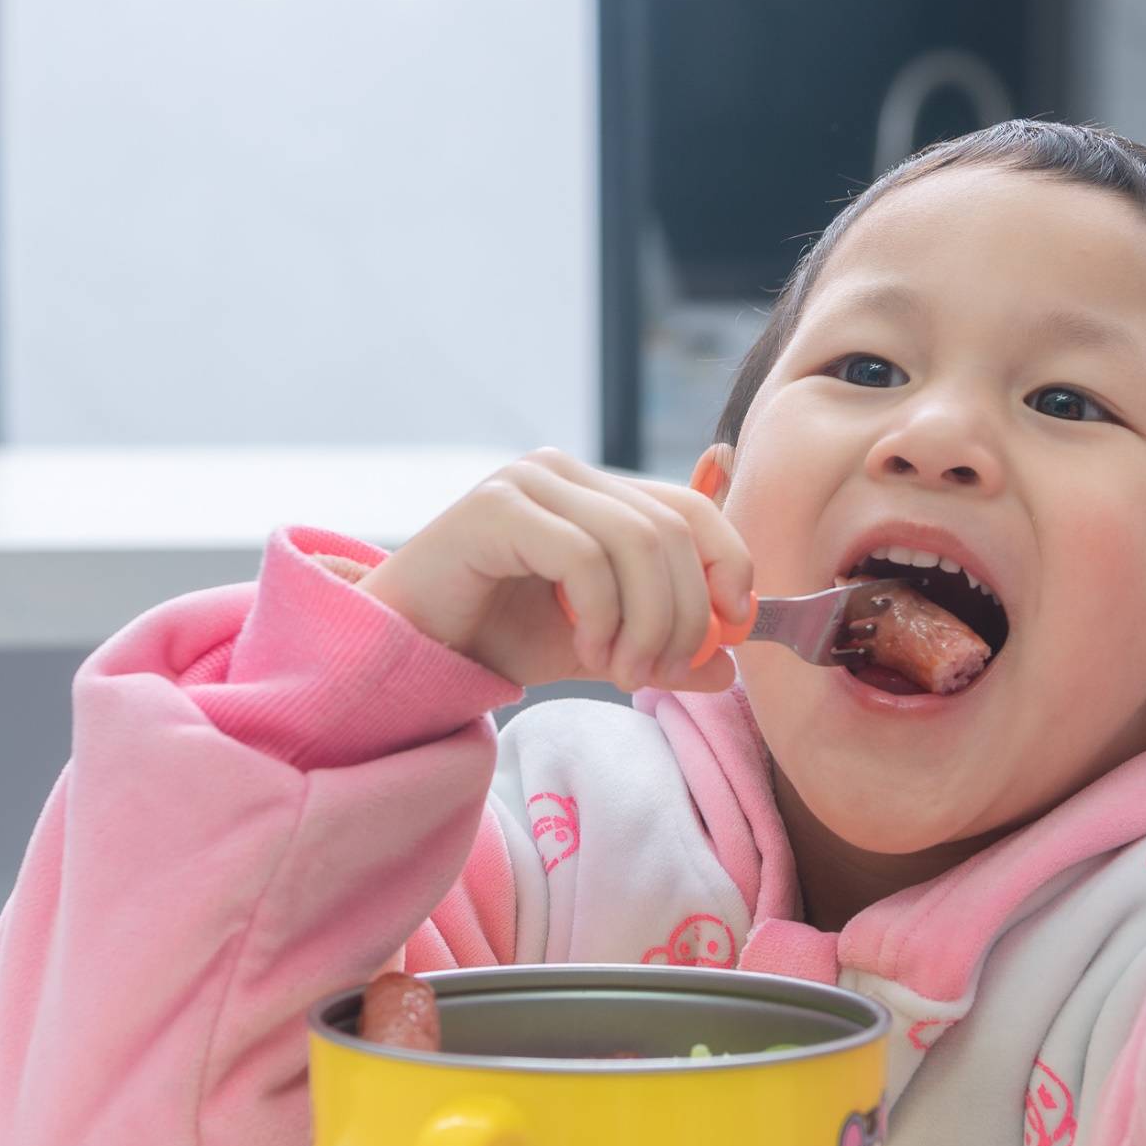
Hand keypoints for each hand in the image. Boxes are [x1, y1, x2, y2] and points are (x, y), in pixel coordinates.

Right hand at [360, 449, 753, 692]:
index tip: (734, 629)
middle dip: (684, 614)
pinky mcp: (495, 507)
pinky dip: (602, 616)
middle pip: (671, 530)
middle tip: (661, 674)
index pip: (692, 507)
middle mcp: (565, 471)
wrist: (412, 651)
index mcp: (597, 490)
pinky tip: (584, 652)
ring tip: (621, 672)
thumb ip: (664, 649)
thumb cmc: (500, 637)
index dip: (730, 564)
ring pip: (636, 543)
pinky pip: (583, 557)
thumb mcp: (601, 646)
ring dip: (645, 623)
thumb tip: (730, 667)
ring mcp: (527, 481)